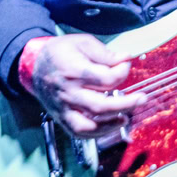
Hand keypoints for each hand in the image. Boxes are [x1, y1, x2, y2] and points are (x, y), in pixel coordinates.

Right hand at [18, 34, 146, 138]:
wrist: (35, 66)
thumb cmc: (61, 52)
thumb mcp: (82, 42)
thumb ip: (105, 52)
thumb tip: (126, 58)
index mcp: (73, 70)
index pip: (106, 78)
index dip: (122, 71)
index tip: (126, 64)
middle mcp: (67, 92)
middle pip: (100, 105)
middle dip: (126, 104)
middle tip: (142, 98)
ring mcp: (63, 107)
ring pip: (89, 125)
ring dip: (111, 125)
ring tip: (126, 118)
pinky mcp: (61, 117)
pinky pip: (79, 133)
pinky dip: (96, 134)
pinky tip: (110, 126)